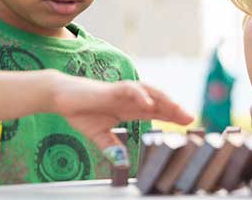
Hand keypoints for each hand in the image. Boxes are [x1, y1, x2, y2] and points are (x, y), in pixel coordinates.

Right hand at [48, 73, 193, 164]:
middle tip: (190, 119)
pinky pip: (130, 89)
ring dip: (164, 101)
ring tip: (176, 110)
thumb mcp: (99, 135)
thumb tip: (121, 162)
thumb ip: (111, 146)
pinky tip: (149, 104)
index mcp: (131, 109)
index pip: (157, 112)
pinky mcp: (112, 89)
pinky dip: (140, 95)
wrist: (61, 98)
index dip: (172, 117)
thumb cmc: (81, 112)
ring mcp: (124, 93)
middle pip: (159, 103)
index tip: (188, 124)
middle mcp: (131, 100)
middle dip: (175, 110)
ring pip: (150, 93)